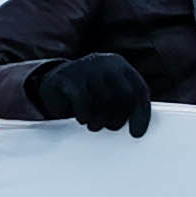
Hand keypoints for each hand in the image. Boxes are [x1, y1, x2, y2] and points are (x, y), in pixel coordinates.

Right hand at [30, 51, 152, 135]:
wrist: (54, 84)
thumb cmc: (87, 93)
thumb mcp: (109, 94)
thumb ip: (125, 105)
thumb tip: (138, 131)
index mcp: (119, 65)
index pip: (139, 90)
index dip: (141, 114)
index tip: (136, 134)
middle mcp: (104, 62)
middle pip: (125, 95)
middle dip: (119, 118)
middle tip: (109, 126)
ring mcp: (85, 68)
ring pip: (105, 100)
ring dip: (100, 120)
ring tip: (94, 125)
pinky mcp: (67, 77)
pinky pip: (84, 101)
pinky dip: (85, 116)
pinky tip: (83, 119)